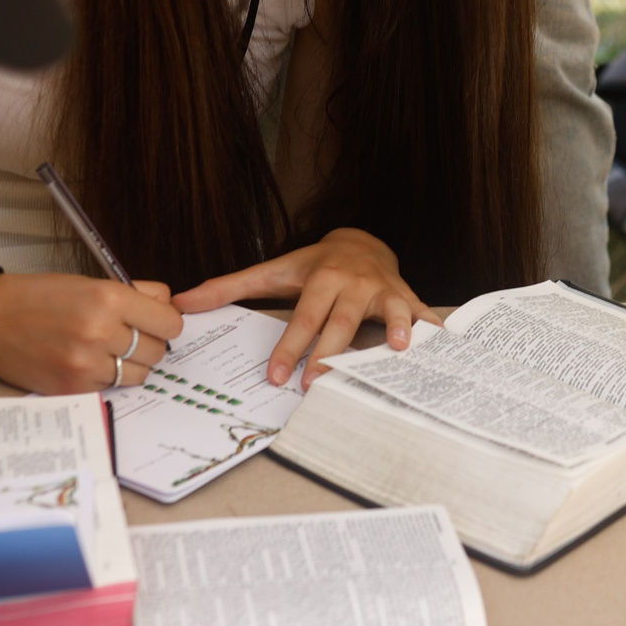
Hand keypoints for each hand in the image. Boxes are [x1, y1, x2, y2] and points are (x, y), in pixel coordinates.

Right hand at [0, 273, 183, 394]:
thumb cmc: (37, 297)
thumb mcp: (89, 283)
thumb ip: (135, 293)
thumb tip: (169, 304)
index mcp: (109, 299)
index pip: (170, 322)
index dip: (165, 323)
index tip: (155, 323)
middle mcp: (101, 332)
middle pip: (158, 351)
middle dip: (148, 345)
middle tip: (126, 337)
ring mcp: (86, 364)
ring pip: (138, 375)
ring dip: (128, 365)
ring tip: (104, 351)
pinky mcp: (73, 388)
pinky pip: (111, 388)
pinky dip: (104, 378)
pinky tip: (84, 362)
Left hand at [171, 229, 437, 388]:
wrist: (361, 241)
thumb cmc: (312, 265)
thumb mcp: (273, 271)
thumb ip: (229, 287)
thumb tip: (182, 302)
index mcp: (322, 279)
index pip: (303, 318)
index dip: (289, 348)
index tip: (275, 376)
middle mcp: (354, 283)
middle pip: (342, 323)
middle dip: (331, 353)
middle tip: (317, 384)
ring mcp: (384, 290)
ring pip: (389, 312)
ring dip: (395, 329)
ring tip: (397, 350)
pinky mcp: (406, 297)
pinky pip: (421, 313)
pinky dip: (431, 327)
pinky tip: (443, 342)